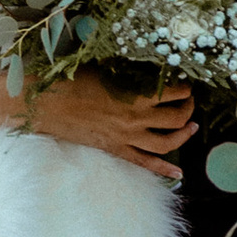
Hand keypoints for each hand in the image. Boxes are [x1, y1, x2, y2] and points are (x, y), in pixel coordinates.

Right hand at [24, 74, 198, 181]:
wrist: (44, 103)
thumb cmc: (71, 80)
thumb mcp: (104, 67)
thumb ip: (128, 71)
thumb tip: (147, 65)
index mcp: (134, 95)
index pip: (174, 93)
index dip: (185, 87)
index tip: (186, 82)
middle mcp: (135, 119)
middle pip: (176, 119)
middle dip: (188, 109)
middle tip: (190, 101)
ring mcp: (126, 137)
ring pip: (166, 142)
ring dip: (184, 134)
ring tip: (192, 127)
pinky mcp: (115, 149)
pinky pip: (145, 163)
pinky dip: (164, 168)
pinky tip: (178, 171)